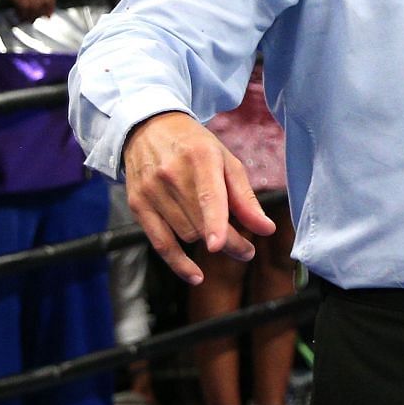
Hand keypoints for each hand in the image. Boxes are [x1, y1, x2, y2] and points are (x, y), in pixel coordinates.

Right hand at [0, 0, 55, 20]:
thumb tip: (41, 5)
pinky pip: (24, 5)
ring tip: (24, 19)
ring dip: (31, 15)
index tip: (47, 16)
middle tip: (33, 20)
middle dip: (41, 13)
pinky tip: (18, 16)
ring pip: (35, 4)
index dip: (51, 6)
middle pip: (45, 0)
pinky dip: (23, 14)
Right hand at [123, 112, 275, 285]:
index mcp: (200, 158)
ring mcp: (151, 191)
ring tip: (223, 239)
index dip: (214, 222)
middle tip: (247, 250)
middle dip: (229, 241)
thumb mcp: (226, 161)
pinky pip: (159, 243)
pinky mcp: (137, 205)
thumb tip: (266, 228)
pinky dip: (178, 262)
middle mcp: (172, 175)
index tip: (219, 245)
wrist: (148, 129)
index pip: (207, 196)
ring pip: (186, 234)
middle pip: (202, 223)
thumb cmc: (196, 146)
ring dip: (207, 242)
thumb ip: (245, 196)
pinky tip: (196, 275)